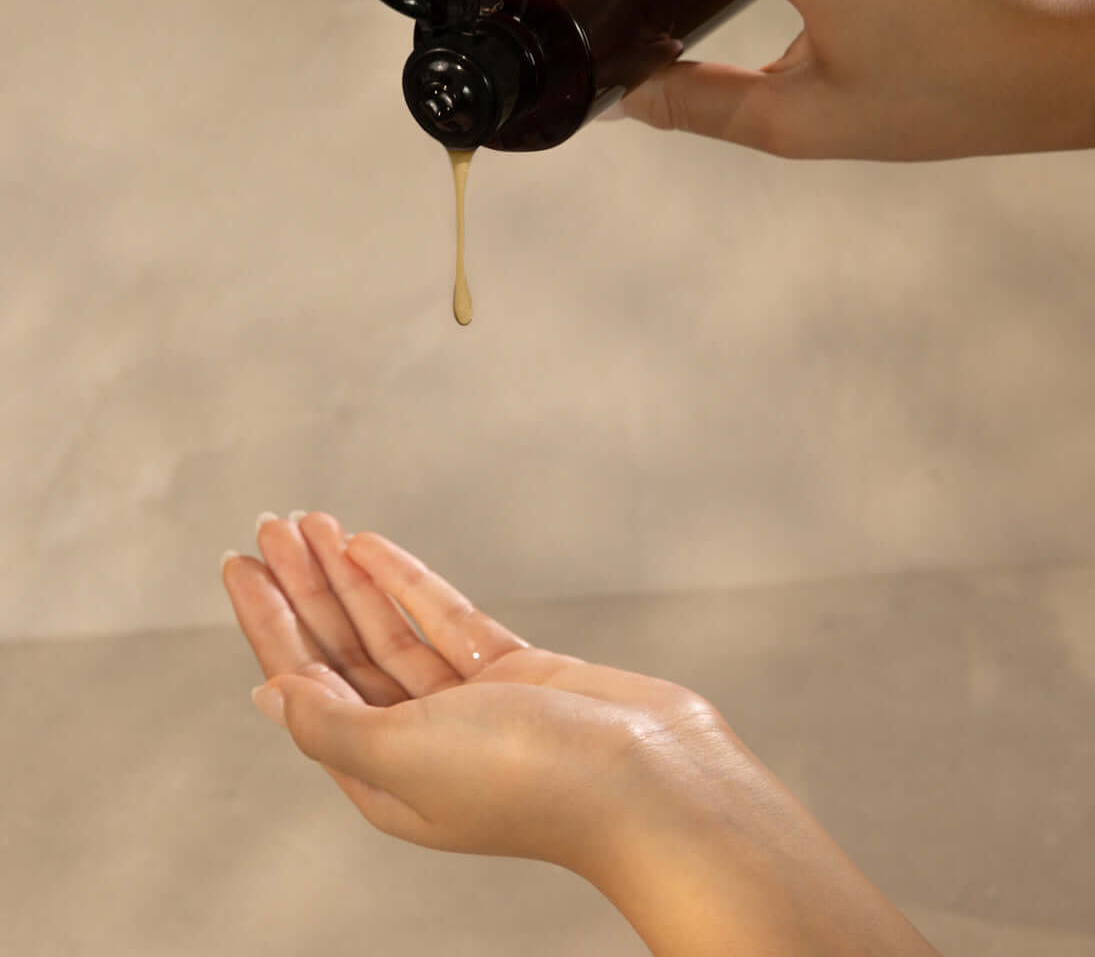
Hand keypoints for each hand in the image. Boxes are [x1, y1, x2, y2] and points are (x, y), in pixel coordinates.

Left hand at [220, 512, 736, 875]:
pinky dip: (406, 581)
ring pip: (388, 627)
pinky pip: (443, 617)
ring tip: (311, 523)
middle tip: (270, 526)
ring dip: (347, 576)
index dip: (268, 620)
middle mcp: (416, 740)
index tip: (237, 563)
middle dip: (302, 587)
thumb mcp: (410, 757)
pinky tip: (372, 548)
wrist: (647, 777)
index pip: (304, 683)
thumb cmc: (532, 782)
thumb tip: (270, 693)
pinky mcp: (512, 672)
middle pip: (341, 650)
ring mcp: (466, 703)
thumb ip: (334, 725)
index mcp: (382, 776)